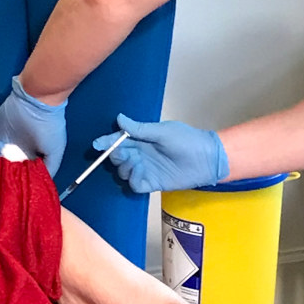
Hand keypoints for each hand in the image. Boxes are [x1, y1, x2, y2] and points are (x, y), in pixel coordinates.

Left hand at [0, 75, 67, 175]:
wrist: (38, 102)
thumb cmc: (49, 127)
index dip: (18, 182)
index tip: (15, 190)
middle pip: (6, 167)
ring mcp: (4, 141)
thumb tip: (42, 183)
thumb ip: (50, 168)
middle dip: (3, 175)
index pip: (21, 173)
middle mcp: (17, 150)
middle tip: (0, 183)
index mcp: (31, 156)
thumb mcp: (55, 151)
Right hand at [92, 114, 229, 192]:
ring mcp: (145, 169)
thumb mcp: (163, 131)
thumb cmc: (187, 140)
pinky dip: (133, 180)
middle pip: (118, 156)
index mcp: (142, 139)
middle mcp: (140, 154)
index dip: (107, 142)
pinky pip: (134, 185)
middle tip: (122, 154)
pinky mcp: (151, 183)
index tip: (97, 144)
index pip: (119, 140)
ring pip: (123, 171)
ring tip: (134, 164)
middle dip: (115, 156)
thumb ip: (139, 129)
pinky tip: (139, 174)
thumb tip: (119, 118)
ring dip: (124, 168)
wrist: (206, 159)